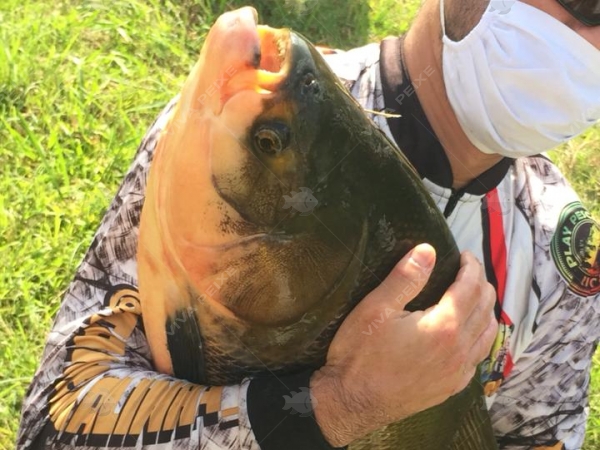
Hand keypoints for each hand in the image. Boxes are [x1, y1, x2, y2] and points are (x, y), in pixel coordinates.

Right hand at [310, 244, 497, 446]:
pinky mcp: (450, 387)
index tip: (464, 255)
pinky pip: (478, 358)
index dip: (471, 267)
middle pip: (484, 308)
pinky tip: (470, 334)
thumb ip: (405, 278)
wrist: (351, 402)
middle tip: (468, 270)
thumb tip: (428, 250)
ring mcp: (457, 372)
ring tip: (473, 296)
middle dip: (480, 284)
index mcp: (444, 326)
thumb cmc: (359, 354)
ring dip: (485, 310)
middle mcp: (458, 350)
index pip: (470, 288)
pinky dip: (481, 337)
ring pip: (487, 334)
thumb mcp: (376, 309)